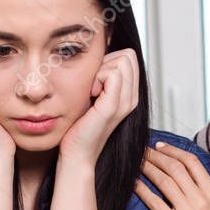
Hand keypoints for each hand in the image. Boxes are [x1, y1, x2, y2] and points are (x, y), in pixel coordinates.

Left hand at [58, 48, 139, 165]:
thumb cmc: (80, 126)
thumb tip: (97, 56)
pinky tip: (90, 95)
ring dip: (101, 70)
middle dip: (106, 62)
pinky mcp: (112, 107)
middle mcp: (132, 97)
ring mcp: (125, 102)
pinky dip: (97, 78)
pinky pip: (112, 74)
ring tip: (92, 91)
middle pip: (128, 55)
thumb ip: (100, 78)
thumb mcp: (93, 95)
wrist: (77, 154)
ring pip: (122, 61)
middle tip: (93, 84)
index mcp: (129, 94)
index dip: (110, 60)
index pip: (130, 57)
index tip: (96, 79)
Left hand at [134, 143, 209, 209]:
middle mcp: (201, 199)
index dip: (173, 151)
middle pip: (175, 168)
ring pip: (164, 182)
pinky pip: (156, 203)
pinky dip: (143, 190)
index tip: (160, 146)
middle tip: (142, 149)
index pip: (191, 162)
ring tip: (136, 161)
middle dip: (156, 156)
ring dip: (148, 168)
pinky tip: (133, 183)